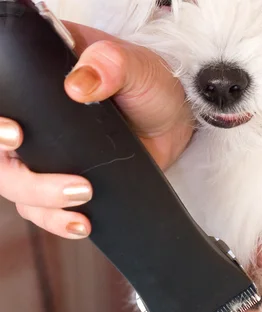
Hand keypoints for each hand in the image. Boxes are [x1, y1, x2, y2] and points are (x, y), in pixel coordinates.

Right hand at [0, 23, 192, 238]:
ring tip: (84, 199)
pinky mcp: (64, 184)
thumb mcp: (134, 65)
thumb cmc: (148, 84)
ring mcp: (46, 158)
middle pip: (3, 161)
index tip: (15, 135)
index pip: (0, 105)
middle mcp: (31, 124)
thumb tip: (78, 85)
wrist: (172, 122)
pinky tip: (81, 225)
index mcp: (33, 83)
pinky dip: (58, 222)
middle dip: (25, 180)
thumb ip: (109, 64)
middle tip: (74, 184)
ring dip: (44, 204)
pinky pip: (46, 211)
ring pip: (19, 191)